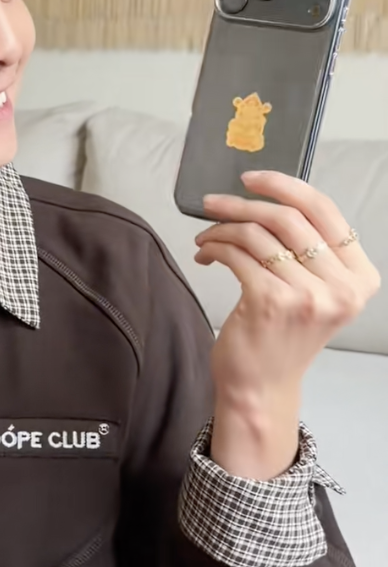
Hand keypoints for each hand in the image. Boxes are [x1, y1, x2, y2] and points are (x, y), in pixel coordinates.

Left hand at [193, 170, 380, 477]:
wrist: (261, 388)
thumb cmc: (281, 336)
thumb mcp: (315, 292)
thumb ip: (310, 250)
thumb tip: (270, 196)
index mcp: (360, 278)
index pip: (326, 211)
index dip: (286, 186)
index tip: (253, 178)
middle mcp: (340, 288)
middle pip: (288, 217)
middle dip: (243, 204)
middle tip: (212, 203)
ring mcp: (307, 296)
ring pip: (257, 233)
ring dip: (222, 228)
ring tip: (205, 236)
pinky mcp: (270, 303)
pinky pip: (236, 254)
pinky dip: (215, 247)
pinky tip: (205, 255)